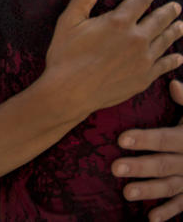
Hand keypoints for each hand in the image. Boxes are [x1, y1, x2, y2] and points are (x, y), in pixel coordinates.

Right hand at [44, 0, 182, 120]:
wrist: (70, 91)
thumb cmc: (65, 55)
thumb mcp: (69, 20)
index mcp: (119, 21)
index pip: (140, 1)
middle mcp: (137, 38)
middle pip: (159, 20)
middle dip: (168, 11)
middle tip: (176, 6)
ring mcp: (143, 59)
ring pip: (166, 41)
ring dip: (175, 31)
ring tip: (181, 25)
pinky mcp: (144, 78)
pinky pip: (165, 65)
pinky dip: (173, 60)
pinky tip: (178, 57)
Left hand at [114, 79, 182, 221]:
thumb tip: (172, 82)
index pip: (164, 139)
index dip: (144, 139)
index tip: (121, 139)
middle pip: (162, 164)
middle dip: (139, 167)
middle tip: (114, 168)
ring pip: (169, 186)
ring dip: (149, 190)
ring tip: (126, 193)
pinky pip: (182, 205)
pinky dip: (168, 213)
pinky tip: (151, 218)